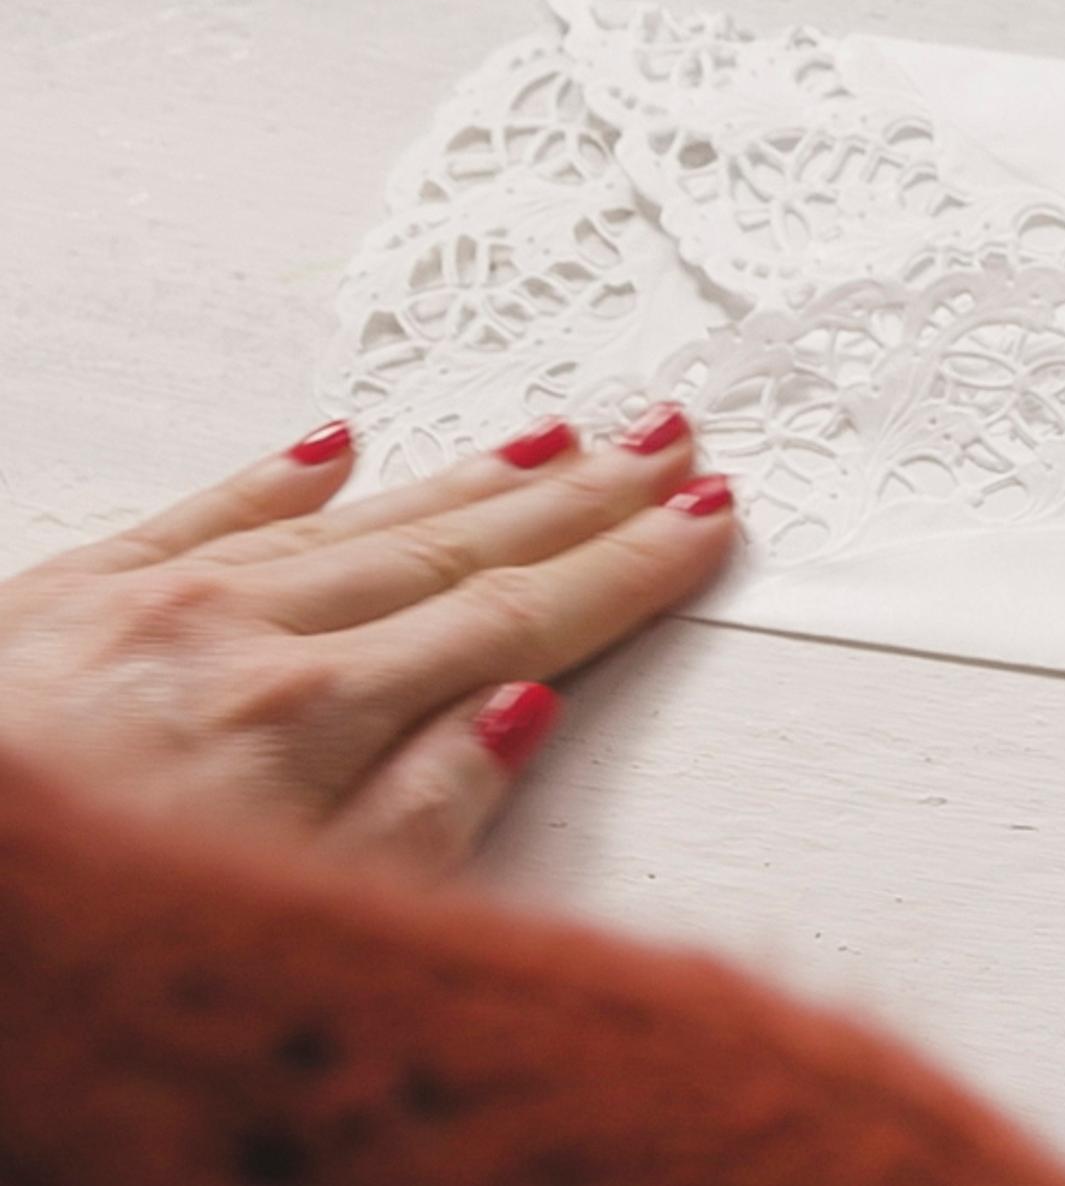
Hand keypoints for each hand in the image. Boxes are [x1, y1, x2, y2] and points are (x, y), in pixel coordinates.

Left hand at [0, 407, 734, 872]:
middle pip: (455, 548)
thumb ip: (424, 814)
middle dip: (579, 496)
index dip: (622, 571)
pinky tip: (336, 448)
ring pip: (353, 518)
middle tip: (666, 446)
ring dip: (471, 474)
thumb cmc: (94, 932)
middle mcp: (238, 634)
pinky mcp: (56, 593)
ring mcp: (147, 601)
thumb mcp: (300, 921)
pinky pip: (199, 510)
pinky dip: (280, 477)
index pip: (516, 622)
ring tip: (562, 434)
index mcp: (309, 719)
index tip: (699, 526)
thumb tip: (522, 710)